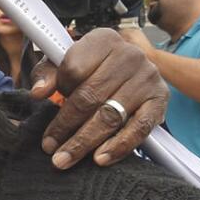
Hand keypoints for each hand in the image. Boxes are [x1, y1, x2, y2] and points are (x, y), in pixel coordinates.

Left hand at [29, 28, 167, 169]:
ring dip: (85, 142)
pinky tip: (100, 159)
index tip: (48, 105)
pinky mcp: (161, 99)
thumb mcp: (66, 61)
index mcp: (103, 40)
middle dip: (66, 126)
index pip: (74, 69)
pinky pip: (139, 128)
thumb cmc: (91, 66)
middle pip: (90, 96)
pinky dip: (119, 146)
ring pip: (111, 115)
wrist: (129, 68)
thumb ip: (47, 74)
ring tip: (65, 159)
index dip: (60, 89)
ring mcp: (148, 77)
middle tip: (49, 149)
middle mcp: (129, 55)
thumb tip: (38, 92)